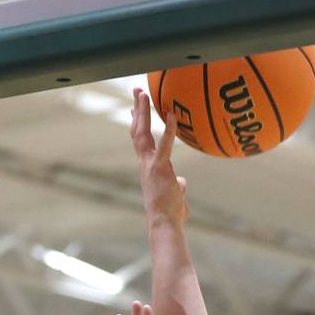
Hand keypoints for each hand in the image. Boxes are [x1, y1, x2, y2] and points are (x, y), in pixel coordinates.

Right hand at [130, 88, 188, 225]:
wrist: (164, 223)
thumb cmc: (170, 213)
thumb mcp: (175, 194)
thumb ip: (178, 184)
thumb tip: (181, 181)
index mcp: (147, 167)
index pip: (140, 141)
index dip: (136, 123)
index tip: (133, 109)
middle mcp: (144, 163)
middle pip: (137, 131)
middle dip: (137, 110)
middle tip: (137, 91)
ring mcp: (150, 164)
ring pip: (142, 133)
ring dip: (143, 112)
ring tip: (143, 93)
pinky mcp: (160, 168)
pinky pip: (165, 144)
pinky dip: (168, 129)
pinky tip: (172, 114)